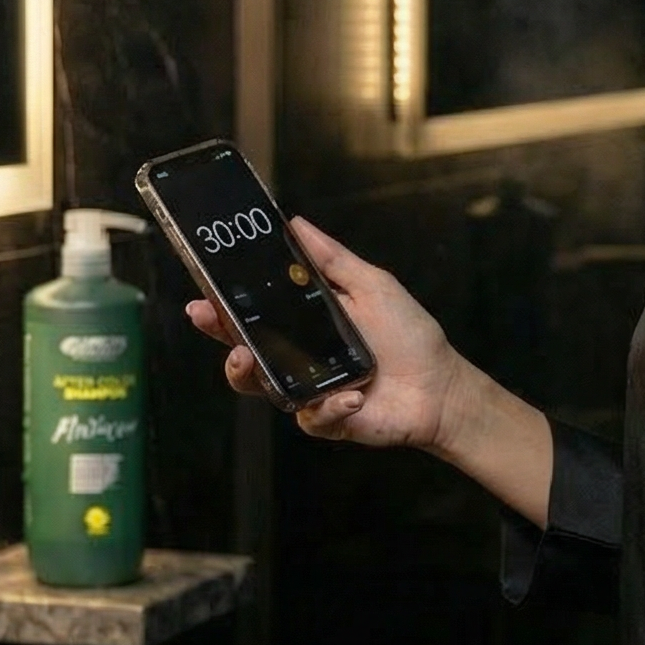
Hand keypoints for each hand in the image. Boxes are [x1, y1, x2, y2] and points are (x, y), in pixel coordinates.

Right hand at [186, 216, 469, 451]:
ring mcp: (307, 391)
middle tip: (207, 318)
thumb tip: (295, 223)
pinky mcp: (326, 420)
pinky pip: (312, 416)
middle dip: (220, 335)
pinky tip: (352, 396)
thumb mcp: (371, 285)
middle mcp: (297, 357)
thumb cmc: (408, 334)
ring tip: (246, 358)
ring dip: (247, 372)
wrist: (441, 387)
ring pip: (261, 386)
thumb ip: (332, 259)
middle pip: (243, 349)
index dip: (223, 303)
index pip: (253, 312)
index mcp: (303, 323)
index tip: (202, 291)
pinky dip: (329, 407)